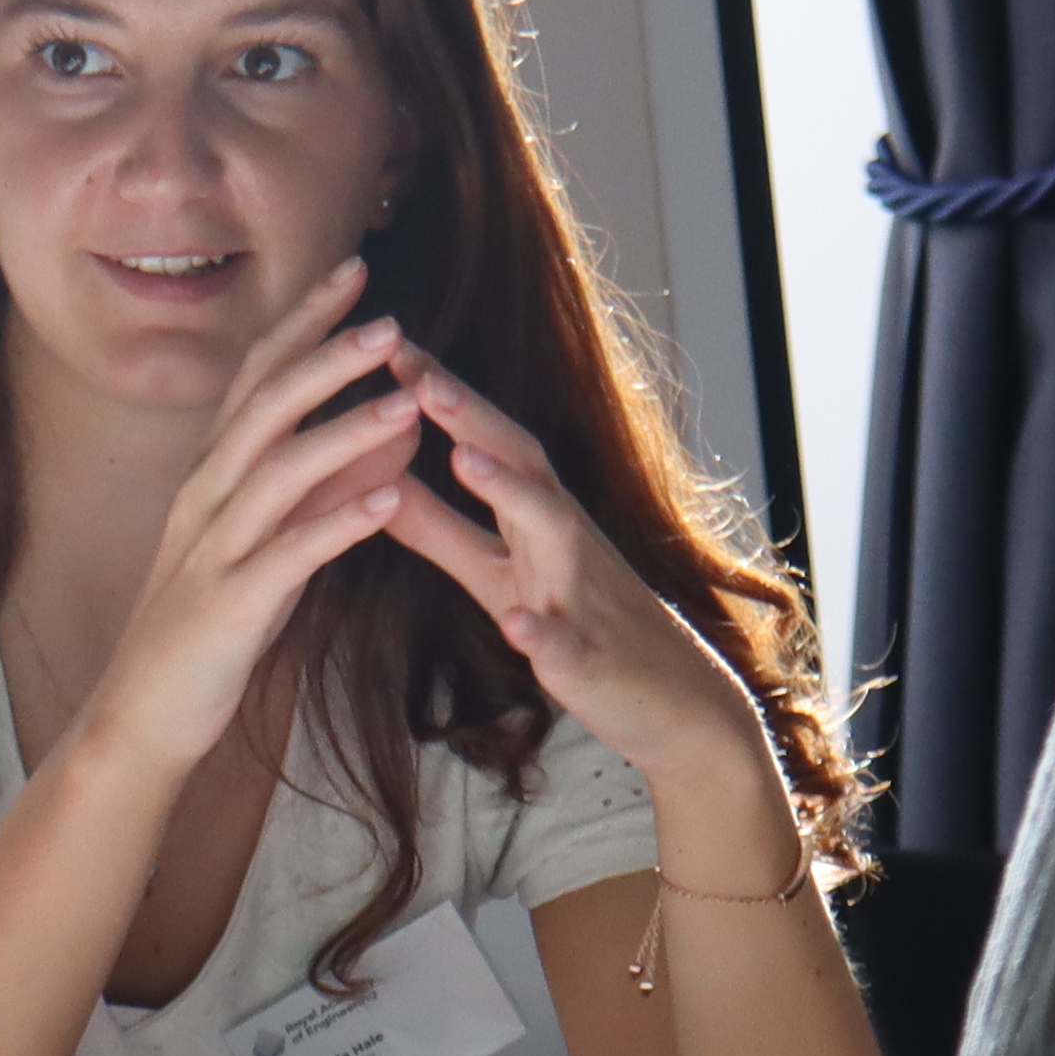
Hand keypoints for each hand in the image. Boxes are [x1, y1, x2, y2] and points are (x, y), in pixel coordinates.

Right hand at [67, 257, 426, 777]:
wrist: (145, 714)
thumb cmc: (210, 628)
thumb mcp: (272, 546)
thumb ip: (323, 489)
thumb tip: (387, 434)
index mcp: (213, 476)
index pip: (260, 377)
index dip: (305, 321)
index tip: (355, 272)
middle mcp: (206, 497)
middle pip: (267, 406)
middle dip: (329, 358)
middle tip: (391, 322)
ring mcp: (213, 548)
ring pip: (279, 472)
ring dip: (346, 433)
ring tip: (407, 404)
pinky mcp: (229, 604)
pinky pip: (289, 555)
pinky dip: (338, 524)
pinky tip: (388, 504)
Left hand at [388, 357, 778, 805]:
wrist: (678, 708)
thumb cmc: (583, 631)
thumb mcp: (497, 576)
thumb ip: (439, 531)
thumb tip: (376, 480)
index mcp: (538, 520)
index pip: (487, 441)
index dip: (439, 397)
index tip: (387, 346)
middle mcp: (566, 543)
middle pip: (523, 464)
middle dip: (470, 417)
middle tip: (417, 373)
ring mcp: (584, 598)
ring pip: (556, 535)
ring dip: (511, 492)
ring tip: (463, 458)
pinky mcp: (596, 663)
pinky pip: (570, 646)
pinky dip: (544, 633)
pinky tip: (516, 625)